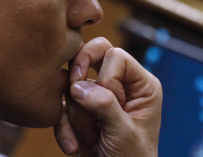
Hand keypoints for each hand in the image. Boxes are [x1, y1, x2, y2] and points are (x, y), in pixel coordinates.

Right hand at [54, 37, 162, 155]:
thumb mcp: (124, 132)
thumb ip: (105, 105)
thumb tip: (77, 85)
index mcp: (141, 85)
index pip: (116, 55)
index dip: (106, 77)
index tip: (108, 101)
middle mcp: (121, 86)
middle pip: (92, 55)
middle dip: (80, 77)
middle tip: (76, 94)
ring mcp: (99, 98)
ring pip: (72, 85)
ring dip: (77, 116)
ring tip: (92, 139)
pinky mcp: (81, 112)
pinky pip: (62, 107)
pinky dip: (64, 129)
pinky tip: (75, 147)